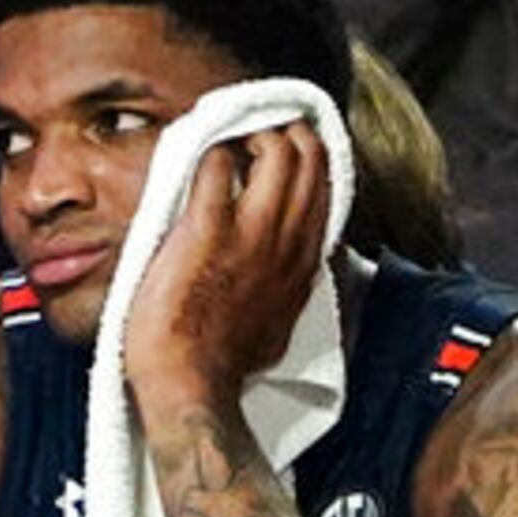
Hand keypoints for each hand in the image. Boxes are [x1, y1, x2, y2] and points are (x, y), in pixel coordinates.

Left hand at [120, 126, 330, 416]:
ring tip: (229, 143)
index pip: (326, 189)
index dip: (308, 159)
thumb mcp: (279, 326)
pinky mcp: (207, 229)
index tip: (287, 151)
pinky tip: (195, 161)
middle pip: (311, 157)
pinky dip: (209, 152)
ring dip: (252, 134)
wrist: (191, 384)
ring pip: (278, 150)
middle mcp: (287, 241)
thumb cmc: (224, 364)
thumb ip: (287, 292)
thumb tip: (285, 282)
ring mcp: (251, 233)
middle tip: (256, 135)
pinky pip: (218, 164)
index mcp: (303, 263)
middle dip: (286, 132)